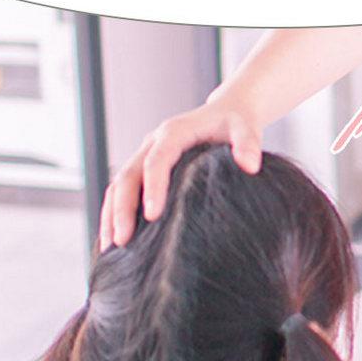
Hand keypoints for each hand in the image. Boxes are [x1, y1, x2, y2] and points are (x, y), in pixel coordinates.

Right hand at [99, 98, 262, 249]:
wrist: (226, 113)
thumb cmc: (235, 123)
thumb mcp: (246, 128)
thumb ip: (248, 144)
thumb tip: (250, 166)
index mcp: (174, 133)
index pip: (157, 160)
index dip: (152, 187)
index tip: (152, 215)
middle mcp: (153, 143)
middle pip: (128, 175)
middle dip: (122, 209)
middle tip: (123, 241)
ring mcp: (145, 155)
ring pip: (119, 184)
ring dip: (112, 214)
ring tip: (110, 248)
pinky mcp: (145, 169)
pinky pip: (123, 190)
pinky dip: (115, 212)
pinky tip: (116, 239)